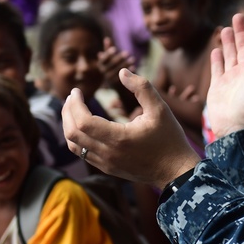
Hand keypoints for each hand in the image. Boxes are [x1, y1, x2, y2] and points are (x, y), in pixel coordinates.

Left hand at [62, 73, 198, 189]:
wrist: (176, 171)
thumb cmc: (169, 139)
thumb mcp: (160, 109)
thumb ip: (142, 87)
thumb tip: (122, 72)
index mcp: (119, 139)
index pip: (83, 122)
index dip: (75, 104)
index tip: (77, 91)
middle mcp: (108, 154)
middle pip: (73, 133)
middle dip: (67, 112)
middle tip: (72, 97)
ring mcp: (106, 163)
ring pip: (74, 146)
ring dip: (69, 126)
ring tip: (72, 109)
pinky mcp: (108, 168)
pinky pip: (83, 153)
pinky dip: (77, 138)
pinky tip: (83, 125)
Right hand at [98, 37, 135, 86]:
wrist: (118, 82)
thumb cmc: (114, 66)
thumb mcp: (111, 57)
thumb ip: (108, 49)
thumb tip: (107, 38)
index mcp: (101, 64)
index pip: (103, 59)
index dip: (108, 54)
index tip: (115, 48)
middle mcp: (103, 72)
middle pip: (111, 65)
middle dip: (119, 58)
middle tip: (127, 52)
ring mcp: (109, 79)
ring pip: (117, 71)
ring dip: (125, 64)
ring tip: (133, 59)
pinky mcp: (117, 84)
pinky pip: (123, 78)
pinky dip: (128, 72)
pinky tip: (134, 67)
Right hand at [205, 13, 243, 139]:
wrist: (236, 127)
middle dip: (241, 31)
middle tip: (238, 15)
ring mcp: (231, 79)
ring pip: (230, 55)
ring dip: (228, 41)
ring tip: (226, 28)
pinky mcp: (218, 86)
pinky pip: (218, 69)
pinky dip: (217, 58)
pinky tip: (216, 49)